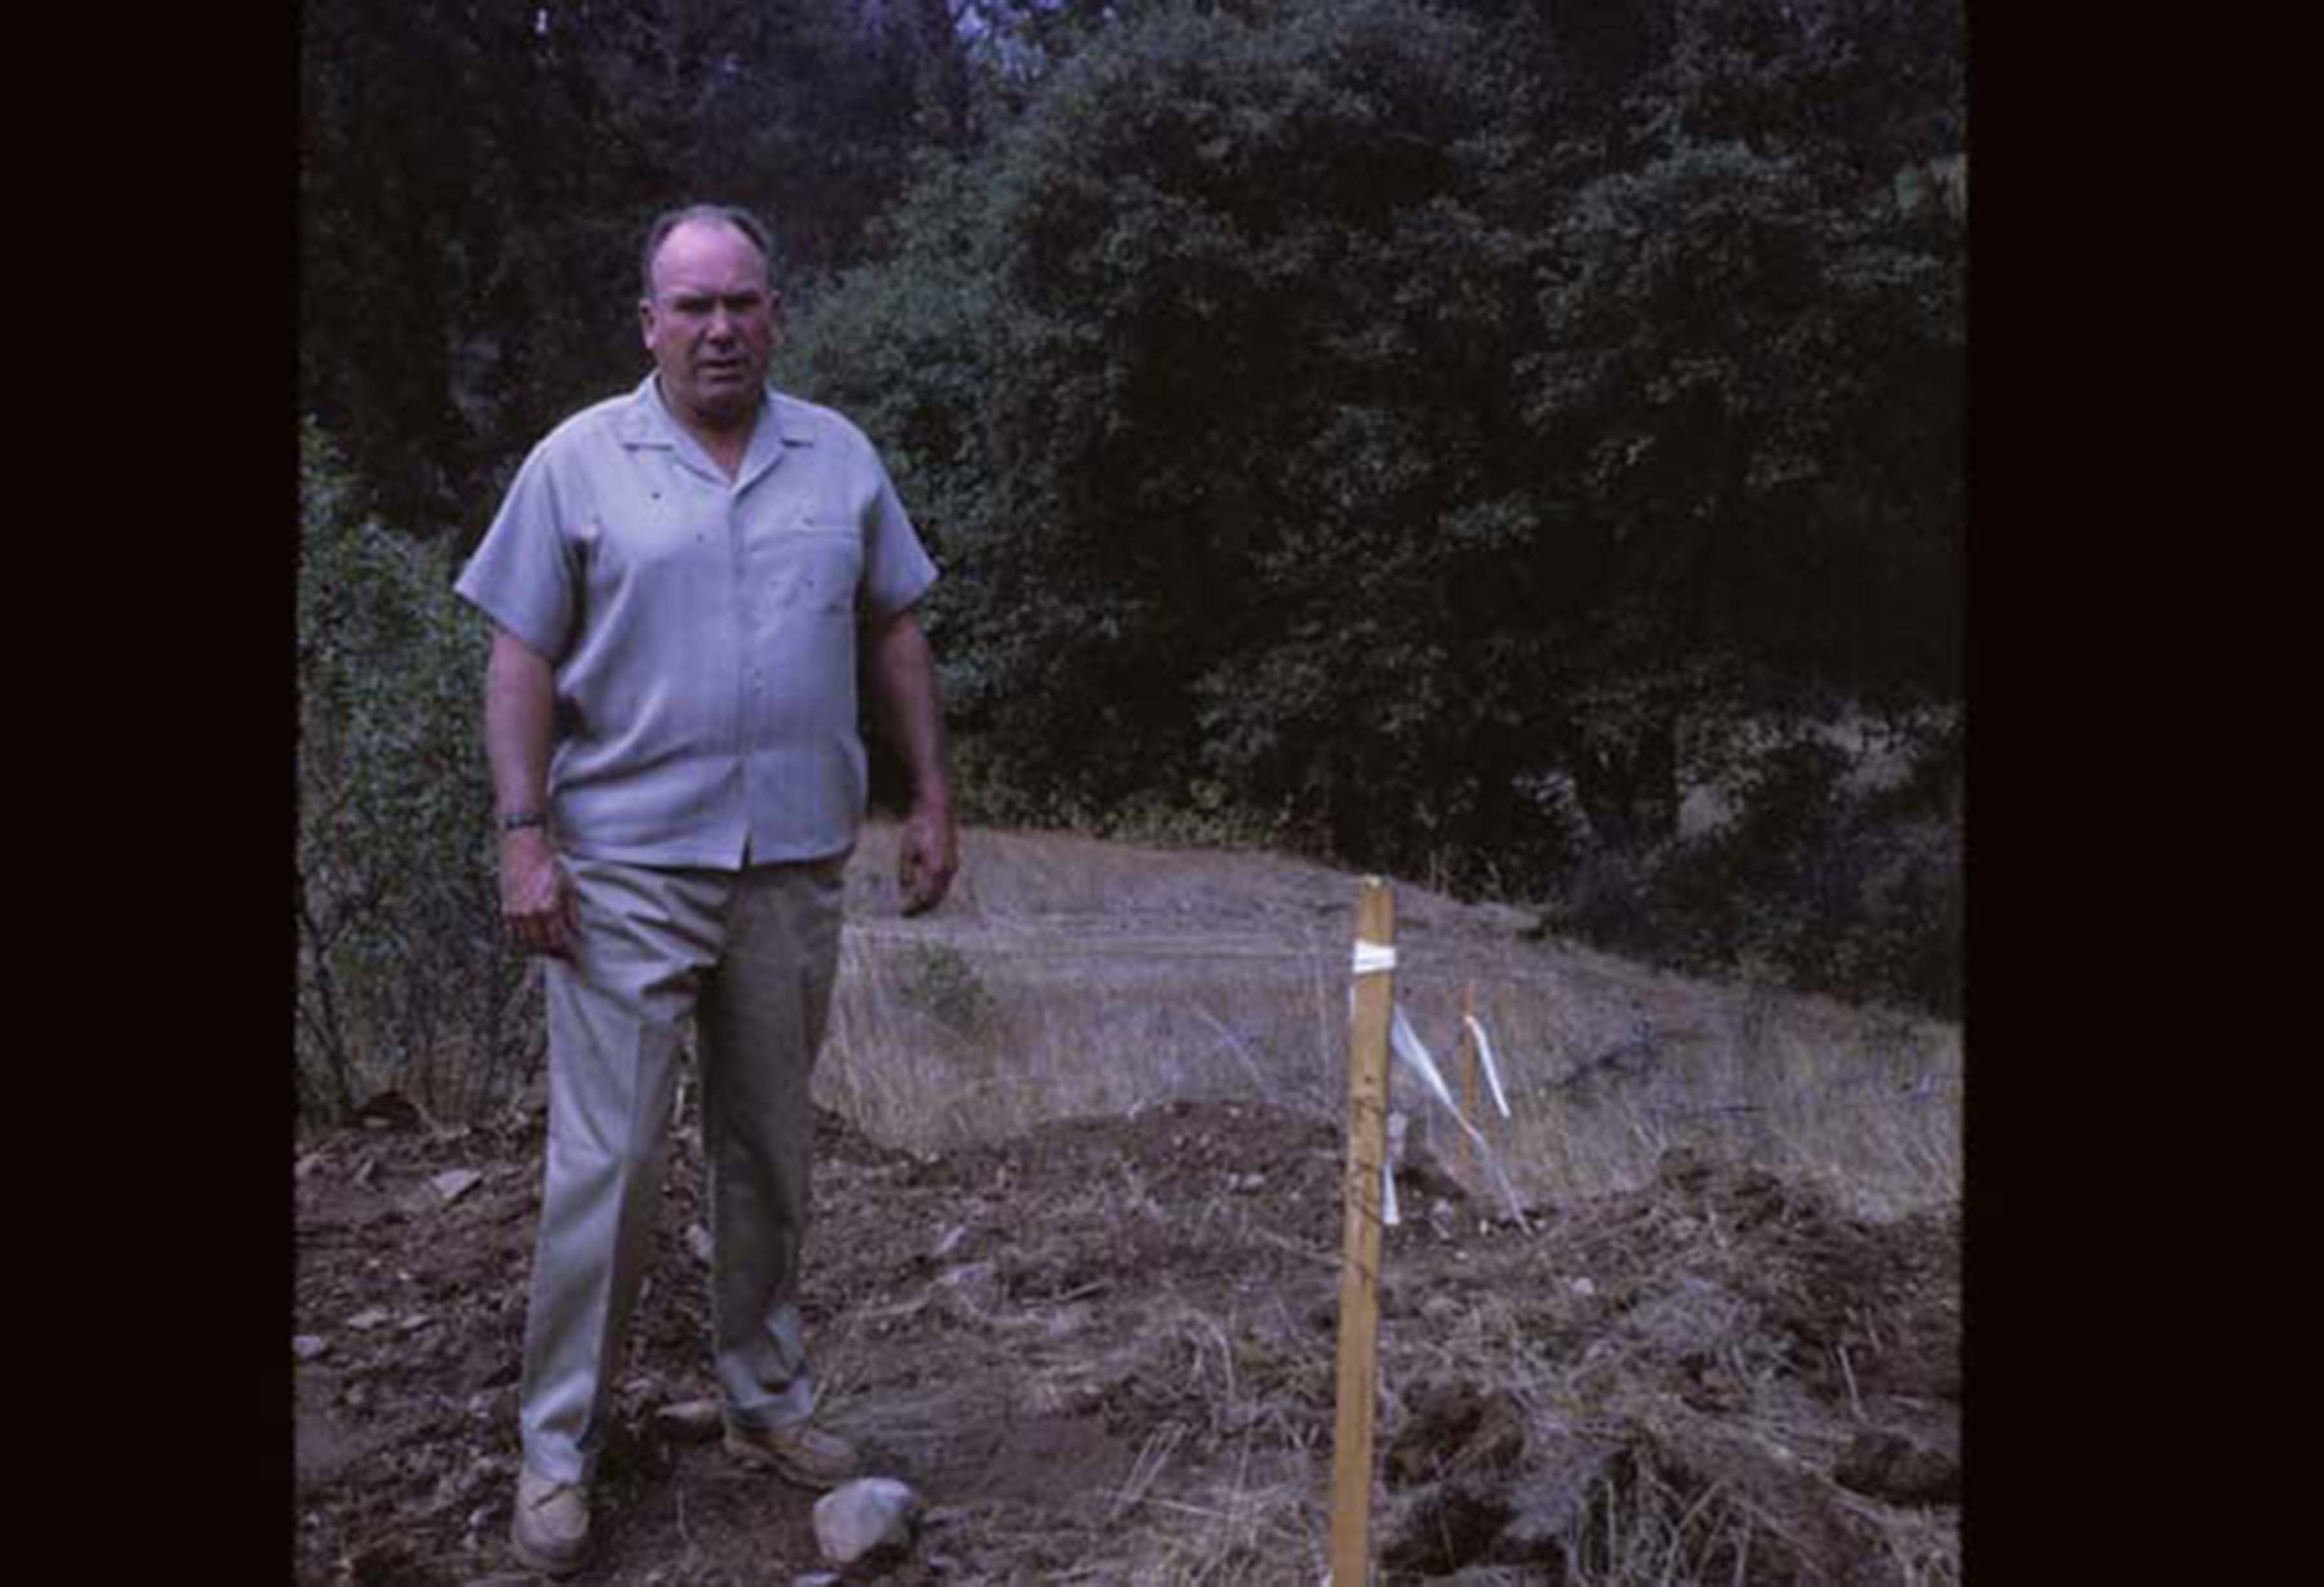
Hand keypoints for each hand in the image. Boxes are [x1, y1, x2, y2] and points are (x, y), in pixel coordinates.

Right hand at [500, 827, 579, 958]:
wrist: (523, 848)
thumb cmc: (549, 864)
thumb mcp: (569, 884)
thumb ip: (572, 910)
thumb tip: (575, 930)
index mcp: (548, 908)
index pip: (559, 941)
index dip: (568, 953)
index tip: (576, 958)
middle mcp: (530, 914)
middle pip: (543, 946)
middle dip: (556, 954)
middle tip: (566, 957)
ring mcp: (515, 914)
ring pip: (528, 944)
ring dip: (541, 950)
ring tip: (553, 951)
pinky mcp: (506, 911)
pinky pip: (516, 936)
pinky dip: (526, 942)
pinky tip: (536, 940)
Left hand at [896, 803, 957, 916]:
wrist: (937, 810)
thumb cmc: (920, 827)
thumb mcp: (907, 850)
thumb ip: (906, 872)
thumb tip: (905, 889)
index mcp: (934, 869)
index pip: (925, 897)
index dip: (914, 908)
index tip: (904, 913)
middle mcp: (947, 870)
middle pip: (936, 898)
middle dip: (923, 907)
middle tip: (910, 912)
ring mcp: (953, 866)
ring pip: (943, 891)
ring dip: (930, 900)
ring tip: (917, 904)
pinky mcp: (954, 862)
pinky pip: (945, 883)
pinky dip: (936, 891)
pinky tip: (926, 889)